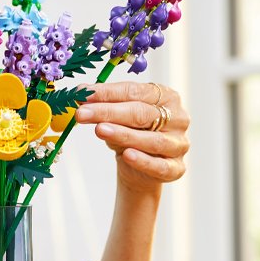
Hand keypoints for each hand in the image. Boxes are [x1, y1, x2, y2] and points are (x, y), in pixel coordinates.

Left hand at [75, 81, 189, 193]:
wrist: (139, 169)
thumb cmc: (130, 134)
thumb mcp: (116, 117)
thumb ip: (102, 104)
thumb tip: (80, 92)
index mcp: (166, 97)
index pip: (135, 91)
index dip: (107, 92)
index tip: (83, 93)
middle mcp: (178, 118)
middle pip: (142, 113)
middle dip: (108, 112)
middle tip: (82, 113)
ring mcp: (179, 144)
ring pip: (152, 139)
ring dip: (124, 134)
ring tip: (99, 130)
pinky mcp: (176, 168)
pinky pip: (160, 166)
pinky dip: (143, 161)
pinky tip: (127, 156)